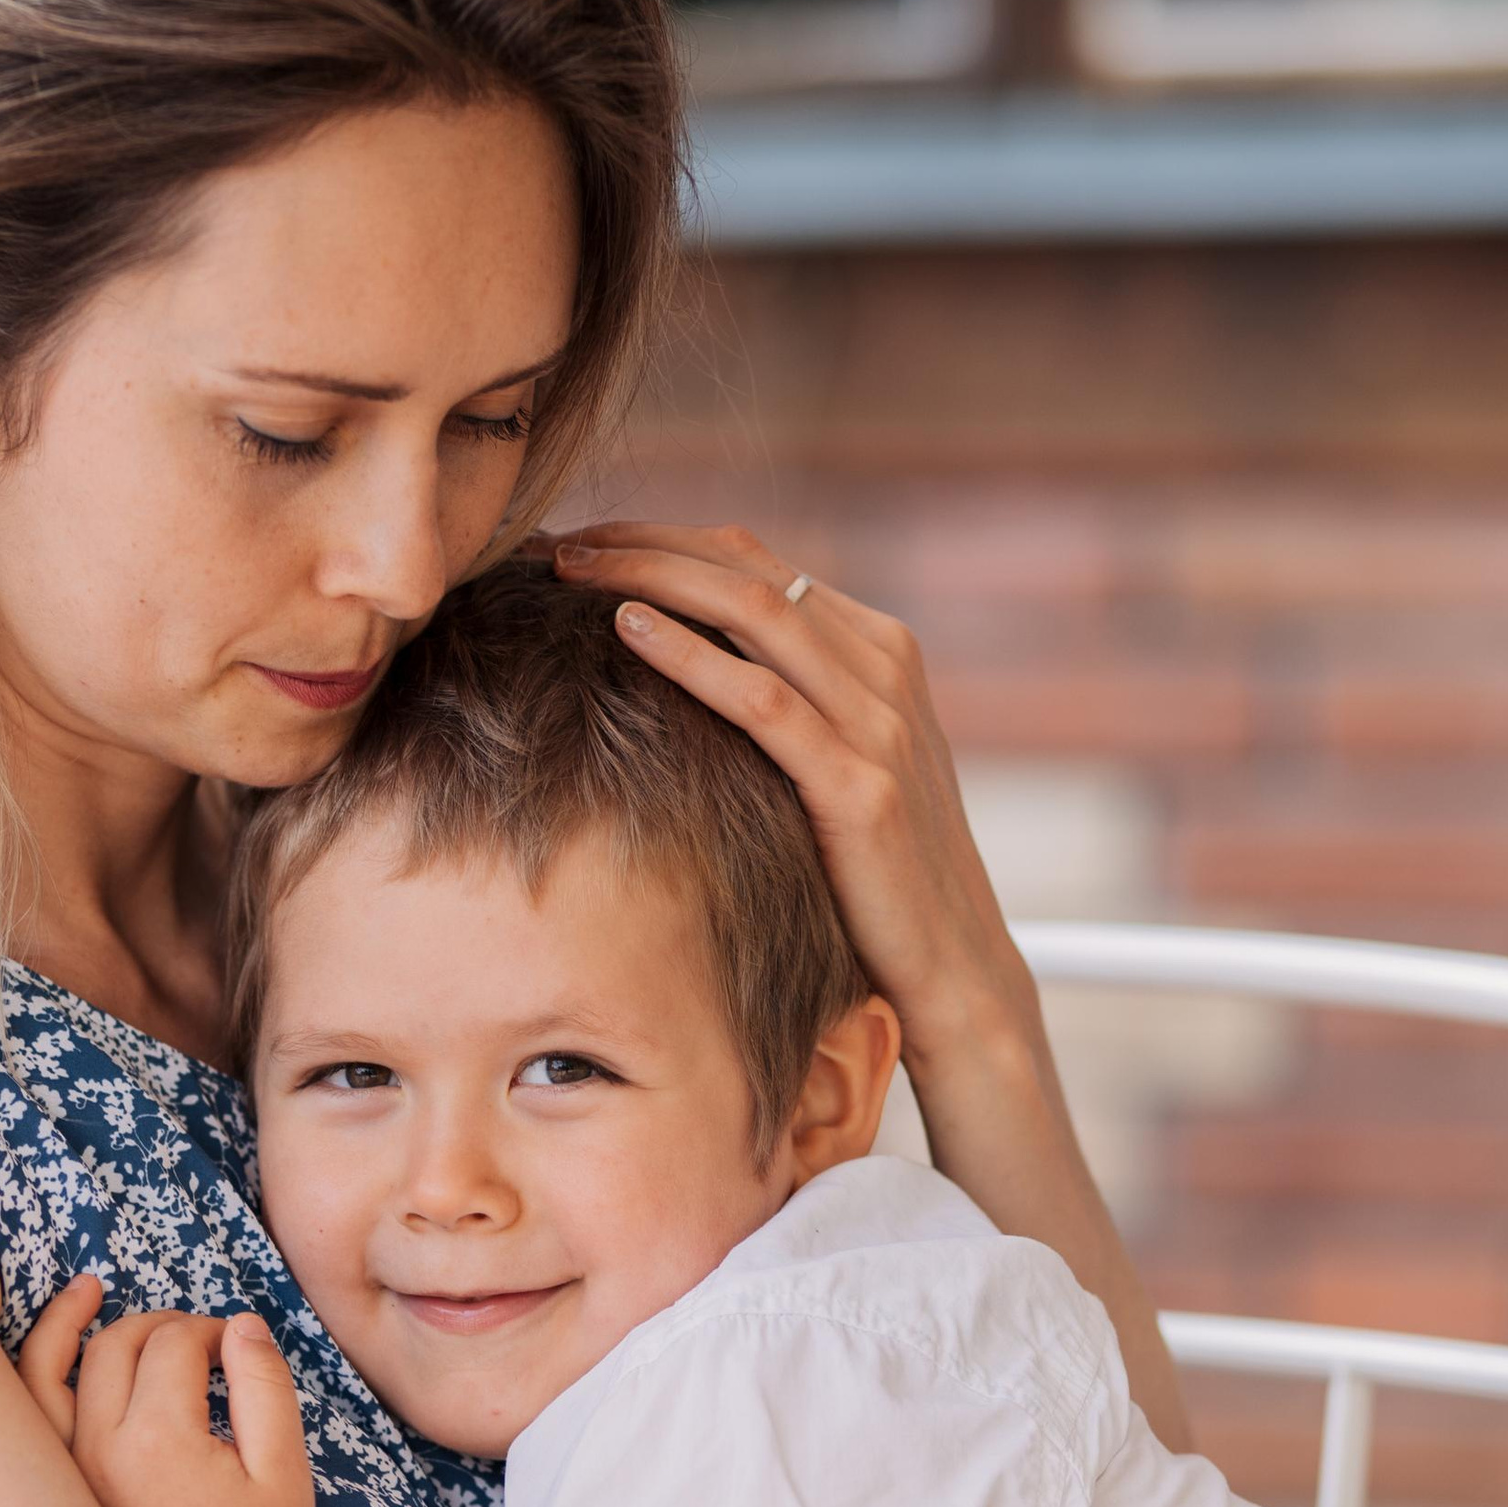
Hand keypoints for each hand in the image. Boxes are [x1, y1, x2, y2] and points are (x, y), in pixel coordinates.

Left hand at [17, 1276, 321, 1506]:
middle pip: (114, 1346)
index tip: (239, 1348)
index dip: (210, 1331)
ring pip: (47, 1373)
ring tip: (88, 1289)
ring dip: (68, 1323)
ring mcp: (67, 1478)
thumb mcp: (284, 1469)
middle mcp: (96, 1453)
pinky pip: (27, 1421)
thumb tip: (240, 1323)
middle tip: (199, 1339)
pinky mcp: (60, 1501)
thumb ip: (265, 1386)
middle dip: (159, 1325)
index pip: (173, 1344)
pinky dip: (36, 1377)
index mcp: (157, 1440)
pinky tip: (56, 1356)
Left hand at [549, 519, 1037, 1103]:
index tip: (583, 543)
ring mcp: (879, 723)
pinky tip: (625, 629)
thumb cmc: (875, 875)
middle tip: (556, 542)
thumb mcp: (842, 764)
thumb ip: (793, 702)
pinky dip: (689, 654)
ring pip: (752, 611)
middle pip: (748, 568)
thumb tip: (690, 665)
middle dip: (643, 543)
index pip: (757, 562)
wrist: (952, 966)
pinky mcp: (860, 786)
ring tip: (569, 570)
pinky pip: (762, 700)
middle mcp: (885, 669)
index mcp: (880, 650)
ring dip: (650, 578)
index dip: (663, 540)